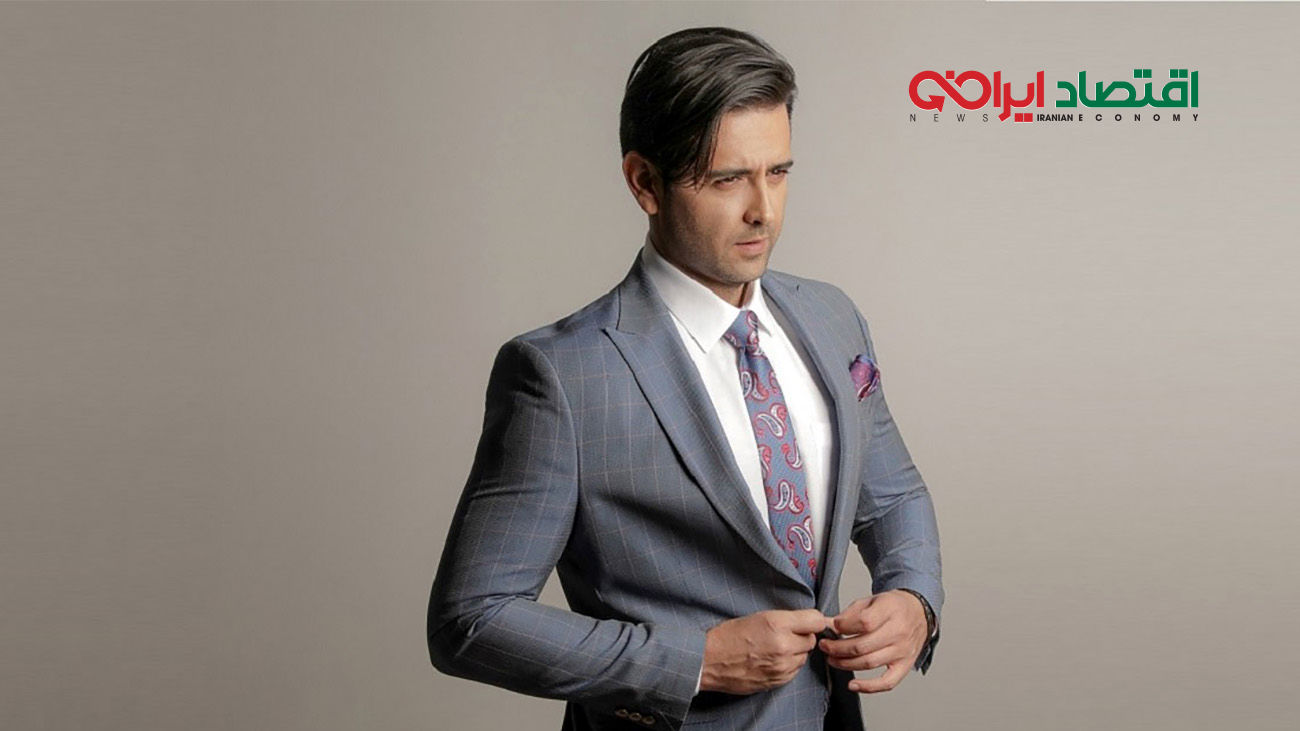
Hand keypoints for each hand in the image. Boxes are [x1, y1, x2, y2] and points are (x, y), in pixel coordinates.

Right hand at [700, 609, 832, 694]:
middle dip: (802, 636)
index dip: (812, 620)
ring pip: (804, 657)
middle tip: (785, 634)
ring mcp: (781, 666)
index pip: (816, 620)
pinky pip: (794, 671)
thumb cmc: (728, 636)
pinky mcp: (778, 681)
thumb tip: (811, 621)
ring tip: (775, 648)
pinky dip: (788, 665)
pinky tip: (771, 660)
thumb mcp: (758, 616)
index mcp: (777, 624)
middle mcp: (783, 645)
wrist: (709, 660)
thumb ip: (786, 619)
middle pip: (811, 640)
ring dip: (795, 652)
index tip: (808, 621)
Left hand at [821, 591, 927, 692]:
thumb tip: (827, 624)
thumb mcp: (871, 600)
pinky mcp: (905, 666)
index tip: (833, 626)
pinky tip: (853, 684)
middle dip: (837, 648)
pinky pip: (887, 682)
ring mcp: (902, 651)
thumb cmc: (894, 606)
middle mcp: (898, 631)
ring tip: (832, 659)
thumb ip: (850, 613)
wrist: (919, 613)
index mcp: (890, 610)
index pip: (864, 622)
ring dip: (845, 664)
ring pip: (869, 663)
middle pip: (862, 646)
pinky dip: (869, 687)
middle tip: (825, 646)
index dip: (844, 626)